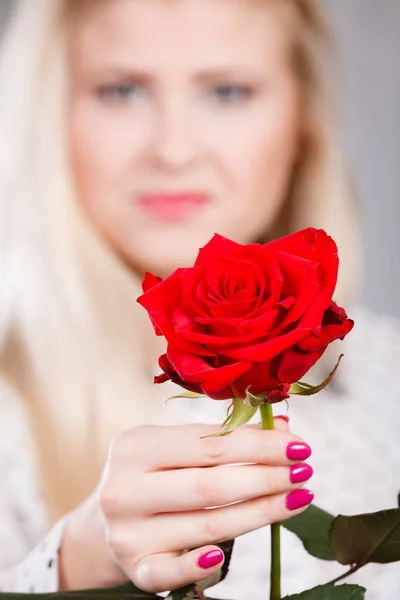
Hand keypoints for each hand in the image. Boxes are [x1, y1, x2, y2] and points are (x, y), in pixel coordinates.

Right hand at [59, 418, 312, 591]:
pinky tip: (225, 555)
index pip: (210, 444)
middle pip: (211, 485)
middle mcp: (125, 488)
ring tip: (298, 499)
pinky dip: (202, 564)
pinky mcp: (136, 568)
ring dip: (260, 513)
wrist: (103, 523)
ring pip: (208, 525)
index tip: (300, 445)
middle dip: (267, 478)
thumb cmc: (152, 475)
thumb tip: (284, 429)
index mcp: (135, 445)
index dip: (260, 446)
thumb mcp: (175, 447)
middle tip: (305, 472)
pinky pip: (175, 572)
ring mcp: (127, 532)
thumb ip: (222, 438)